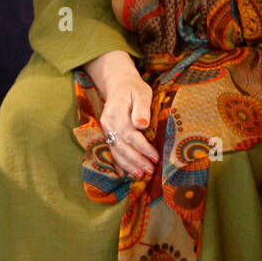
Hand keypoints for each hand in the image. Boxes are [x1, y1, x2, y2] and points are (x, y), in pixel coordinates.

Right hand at [94, 64, 159, 181]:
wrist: (118, 84)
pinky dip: (118, 164)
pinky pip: (111, 151)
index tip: (155, 156)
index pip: (130, 134)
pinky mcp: (107, 134)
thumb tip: (142, 125)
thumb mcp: (141, 92)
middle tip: (150, 171)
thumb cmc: (134, 88)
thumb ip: (141, 108)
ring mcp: (106, 130)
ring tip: (140, 175)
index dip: (142, 147)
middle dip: (136, 160)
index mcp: (116, 112)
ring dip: (128, 165)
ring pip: (116, 151)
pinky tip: (124, 175)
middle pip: (122, 146)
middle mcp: (108, 123)